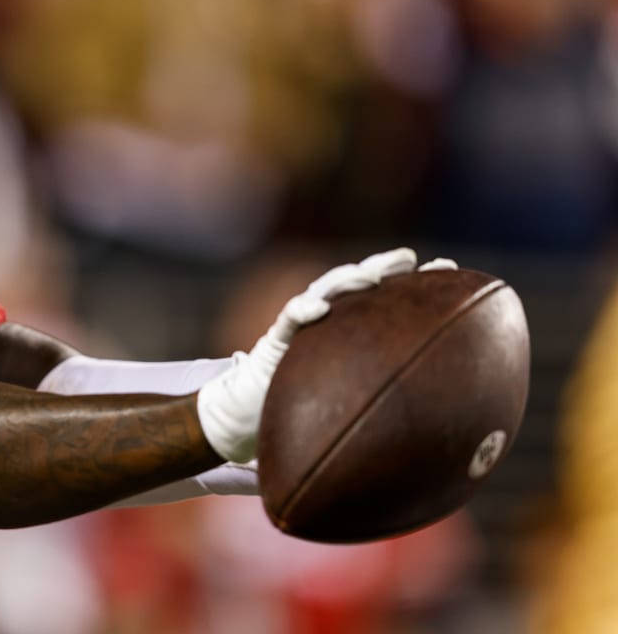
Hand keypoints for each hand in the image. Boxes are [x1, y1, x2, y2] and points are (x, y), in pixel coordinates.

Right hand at [196, 248, 456, 461]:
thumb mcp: (359, 417)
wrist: (252, 422)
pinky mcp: (275, 340)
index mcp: (357, 337)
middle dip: (388, 267)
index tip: (454, 273)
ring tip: (371, 275)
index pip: (392, 302)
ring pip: (326, 290)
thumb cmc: (309, 422)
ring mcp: (303, 327)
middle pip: (363, 286)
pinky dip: (302, 309)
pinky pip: (288, 319)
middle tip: (415, 260)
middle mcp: (332, 324)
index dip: (422, 286)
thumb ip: (395, 417)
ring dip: (348, 278)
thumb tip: (462, 455)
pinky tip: (319, 308)